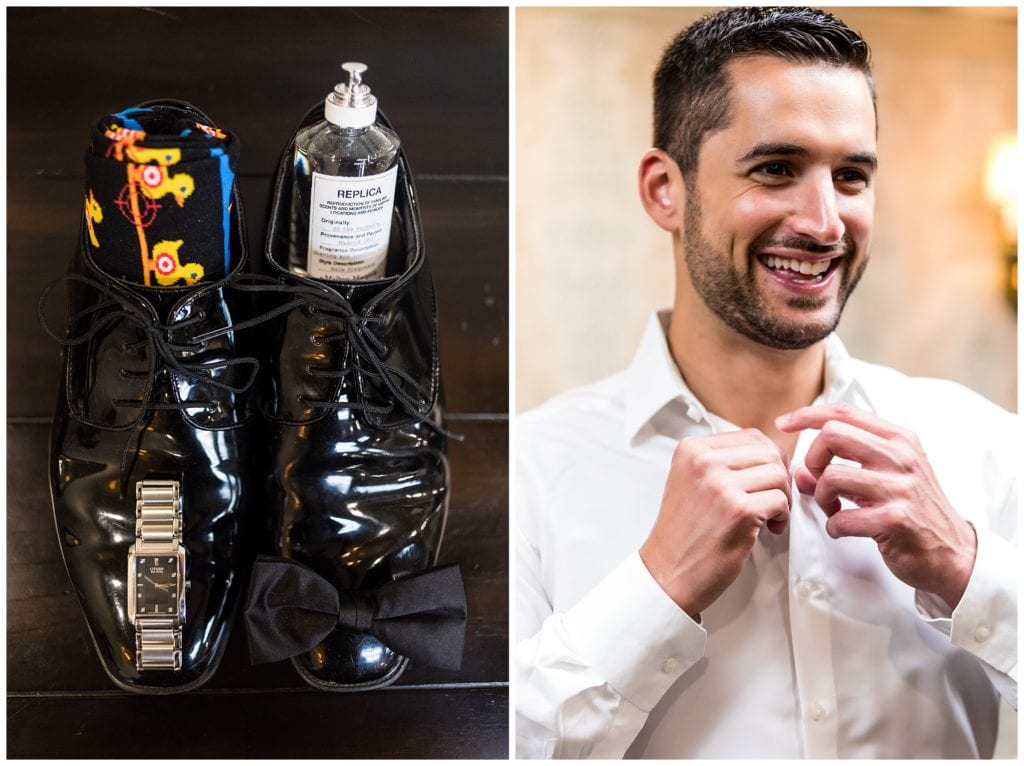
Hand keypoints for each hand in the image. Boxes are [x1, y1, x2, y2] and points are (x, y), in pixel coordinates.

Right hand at [639, 429, 790, 618]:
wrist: (668, 571)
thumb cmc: (684, 531)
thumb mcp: (691, 481)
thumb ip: (723, 461)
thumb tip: (770, 451)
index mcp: (691, 449)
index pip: (751, 436)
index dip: (768, 459)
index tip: (764, 481)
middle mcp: (703, 461)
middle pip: (768, 452)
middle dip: (779, 477)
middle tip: (772, 499)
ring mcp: (720, 484)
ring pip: (778, 474)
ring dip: (782, 496)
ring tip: (769, 514)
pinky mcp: (738, 510)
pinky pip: (781, 500)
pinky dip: (782, 516)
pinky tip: (769, 528)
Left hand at [777, 403, 976, 609]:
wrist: (955, 554)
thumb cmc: (916, 511)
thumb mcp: (887, 478)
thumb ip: (847, 466)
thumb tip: (801, 471)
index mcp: (899, 439)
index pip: (844, 412)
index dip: (807, 415)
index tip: (783, 423)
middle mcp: (901, 457)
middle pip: (832, 434)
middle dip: (813, 459)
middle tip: (818, 481)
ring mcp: (900, 488)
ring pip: (831, 476)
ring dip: (822, 497)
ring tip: (833, 509)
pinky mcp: (895, 520)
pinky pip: (840, 518)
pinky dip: (833, 526)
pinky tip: (844, 529)